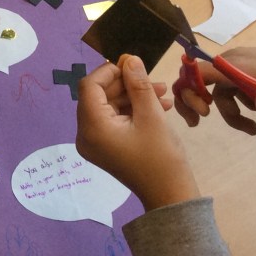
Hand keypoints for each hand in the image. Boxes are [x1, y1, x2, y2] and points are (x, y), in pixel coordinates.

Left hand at [76, 55, 198, 210]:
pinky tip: (158, 107)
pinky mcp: (105, 148)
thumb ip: (138, 84)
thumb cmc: (161, 157)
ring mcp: (94, 143)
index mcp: (91, 127)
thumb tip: (129, 59)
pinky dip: (132, 111)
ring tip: (163, 95)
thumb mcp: (152, 115)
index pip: (89, 86)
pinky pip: (113, 121)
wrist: (170, 196)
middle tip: (154, 81)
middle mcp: (85, 135)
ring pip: (109, 108)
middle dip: (126, 85)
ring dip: (133, 97)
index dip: (109, 71)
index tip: (132, 65)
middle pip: (98, 96)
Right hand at [175, 46, 255, 134]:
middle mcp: (231, 62)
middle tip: (199, 122)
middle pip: (197, 81)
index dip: (189, 90)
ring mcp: (238, 66)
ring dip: (228, 113)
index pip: (196, 72)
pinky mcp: (246, 73)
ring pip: (217, 92)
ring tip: (252, 129)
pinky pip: (229, 90)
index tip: (204, 112)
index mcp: (236, 64)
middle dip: (193, 102)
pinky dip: (237, 105)